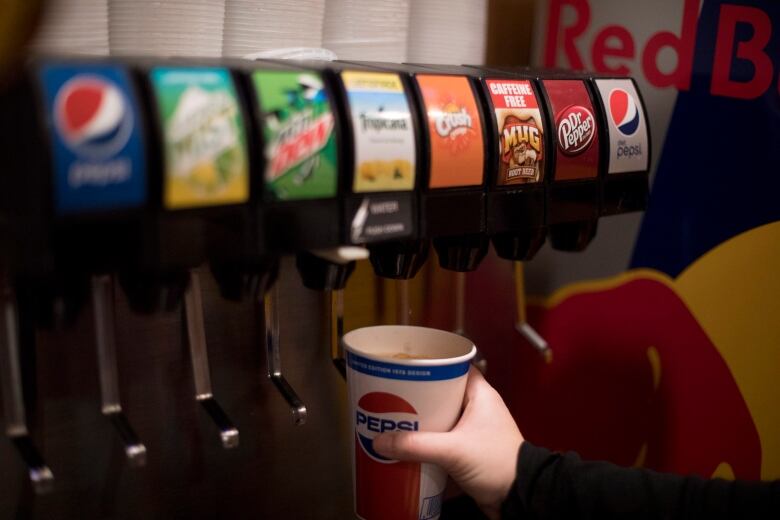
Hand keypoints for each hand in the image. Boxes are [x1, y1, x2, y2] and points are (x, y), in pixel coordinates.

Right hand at [373, 366, 523, 519]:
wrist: (519, 498)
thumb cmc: (499, 464)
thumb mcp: (453, 451)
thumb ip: (416, 445)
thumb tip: (382, 441)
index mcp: (480, 395)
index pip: (454, 367)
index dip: (432, 366)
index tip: (408, 368)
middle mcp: (477, 409)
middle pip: (442, 394)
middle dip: (418, 398)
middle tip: (393, 398)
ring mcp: (473, 431)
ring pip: (441, 418)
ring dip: (421, 422)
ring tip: (394, 421)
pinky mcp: (468, 451)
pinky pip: (443, 439)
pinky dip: (427, 442)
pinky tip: (408, 446)